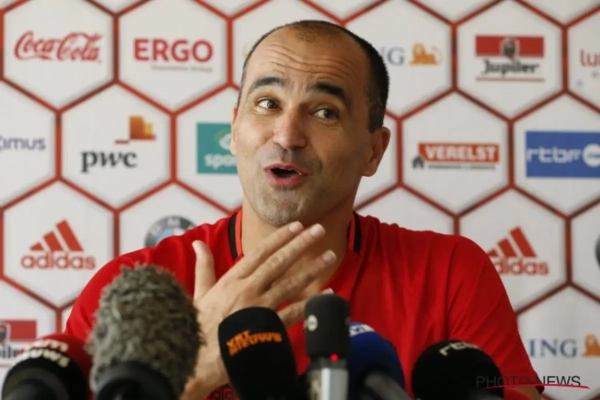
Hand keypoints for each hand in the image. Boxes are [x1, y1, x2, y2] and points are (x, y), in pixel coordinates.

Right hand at [184, 221, 336, 395]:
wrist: (197, 360)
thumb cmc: (197, 327)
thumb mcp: (199, 293)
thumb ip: (204, 267)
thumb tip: (198, 244)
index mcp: (231, 280)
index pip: (259, 252)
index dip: (280, 237)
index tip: (296, 225)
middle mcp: (247, 289)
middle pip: (279, 262)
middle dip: (301, 244)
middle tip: (318, 230)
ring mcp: (259, 308)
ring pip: (291, 283)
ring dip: (312, 268)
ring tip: (330, 256)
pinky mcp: (267, 328)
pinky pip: (294, 313)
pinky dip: (312, 302)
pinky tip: (327, 294)